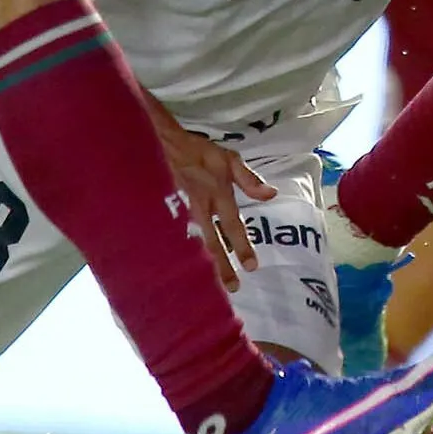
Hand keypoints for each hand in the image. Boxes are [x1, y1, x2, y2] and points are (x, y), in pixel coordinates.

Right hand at [157, 125, 273, 292]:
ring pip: (196, 245)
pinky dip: (185, 256)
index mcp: (218, 196)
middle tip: (233, 288)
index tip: (251, 267)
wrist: (160, 144)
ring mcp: (183, 214)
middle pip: (214, 243)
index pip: (233, 226)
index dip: (243, 246)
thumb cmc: (197, 151)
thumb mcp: (229, 158)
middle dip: (223, 267)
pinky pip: (180, 240)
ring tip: (212, 286)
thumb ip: (249, 179)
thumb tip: (271, 194)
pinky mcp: (169, 214)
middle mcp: (201, 210)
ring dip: (205, 265)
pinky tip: (187, 270)